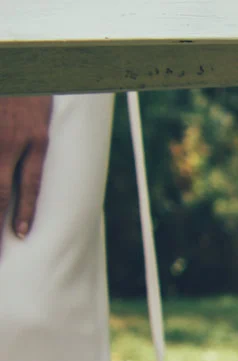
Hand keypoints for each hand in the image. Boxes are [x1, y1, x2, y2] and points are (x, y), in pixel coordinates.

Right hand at [1, 94, 52, 246]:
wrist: (18, 57)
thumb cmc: (33, 82)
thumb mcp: (43, 111)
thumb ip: (38, 142)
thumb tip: (35, 165)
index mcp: (36, 138)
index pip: (29, 184)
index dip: (22, 212)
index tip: (19, 236)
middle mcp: (11, 140)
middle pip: (0, 190)